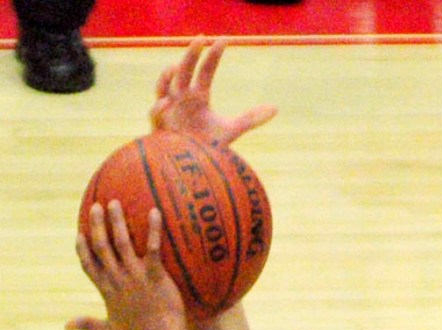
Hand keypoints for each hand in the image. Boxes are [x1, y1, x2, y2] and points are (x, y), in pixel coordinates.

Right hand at [66, 201, 186, 329]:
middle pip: (101, 247)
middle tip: (97, 206)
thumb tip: (65, 327)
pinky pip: (153, 248)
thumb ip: (88, 325)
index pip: (88, 266)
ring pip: (121, 242)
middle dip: (96, 225)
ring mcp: (135, 277)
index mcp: (106, 292)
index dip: (83, 249)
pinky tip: (154, 212)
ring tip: (115, 203)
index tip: (79, 234)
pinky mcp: (155, 276)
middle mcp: (117, 280)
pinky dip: (153, 229)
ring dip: (116, 221)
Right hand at [150, 37, 277, 147]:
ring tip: (175, 68)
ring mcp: (168, 110)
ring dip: (167, 76)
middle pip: (185, 70)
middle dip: (191, 54)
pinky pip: (155, 113)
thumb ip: (251, 118)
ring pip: (163, 86)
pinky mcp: (160, 127)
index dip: (213, 55)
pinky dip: (159, 107)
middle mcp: (182, 98)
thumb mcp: (231, 130)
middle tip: (200, 38)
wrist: (191, 168)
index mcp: (198, 96)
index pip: (206, 70)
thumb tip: (276, 108)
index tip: (224, 39)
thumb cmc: (207, 146)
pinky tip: (166, 103)